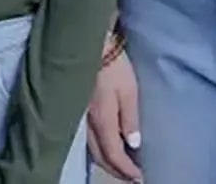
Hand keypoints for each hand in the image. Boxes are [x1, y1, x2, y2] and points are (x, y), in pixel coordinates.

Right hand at [86, 51, 142, 179]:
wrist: (87, 44)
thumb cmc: (113, 65)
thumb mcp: (128, 90)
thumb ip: (130, 118)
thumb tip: (133, 144)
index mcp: (102, 120)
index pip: (114, 155)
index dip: (126, 169)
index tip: (139, 177)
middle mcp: (88, 123)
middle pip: (100, 157)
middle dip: (116, 170)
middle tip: (131, 177)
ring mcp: (80, 116)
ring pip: (91, 149)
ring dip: (106, 161)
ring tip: (121, 165)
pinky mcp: (77, 108)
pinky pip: (86, 138)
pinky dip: (98, 148)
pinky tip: (105, 146)